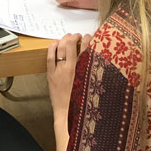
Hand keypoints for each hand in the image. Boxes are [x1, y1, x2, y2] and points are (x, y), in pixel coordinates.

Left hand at [46, 33, 92, 150]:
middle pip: (72, 44)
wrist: (68, 115)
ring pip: (60, 48)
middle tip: (78, 35)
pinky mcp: (51, 74)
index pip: (87, 49)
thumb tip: (101, 64)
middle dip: (75, 37)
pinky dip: (52, 47)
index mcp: (84, 71)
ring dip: (64, 39)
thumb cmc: (83, 103)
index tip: (90, 36)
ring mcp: (59, 70)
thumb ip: (95, 73)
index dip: (88, 40)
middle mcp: (72, 68)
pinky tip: (54, 43)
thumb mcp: (93, 86)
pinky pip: (49, 56)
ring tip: (67, 37)